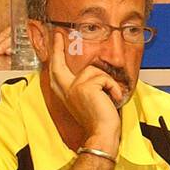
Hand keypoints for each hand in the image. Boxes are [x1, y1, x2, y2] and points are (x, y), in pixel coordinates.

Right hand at [47, 32, 122, 146]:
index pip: (57, 71)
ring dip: (108, 83)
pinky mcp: (85, 87)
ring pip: (95, 71)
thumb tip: (92, 71)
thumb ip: (85, 86)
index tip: (56, 40)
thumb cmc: (99, 120)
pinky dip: (114, 88)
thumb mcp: (88, 99)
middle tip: (59, 35)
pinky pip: (106, 78)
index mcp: (65, 93)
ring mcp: (74, 87)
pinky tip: (112, 100)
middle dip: (58, 49)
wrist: (101, 133)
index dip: (55, 55)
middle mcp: (66, 90)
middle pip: (59, 65)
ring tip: (109, 98)